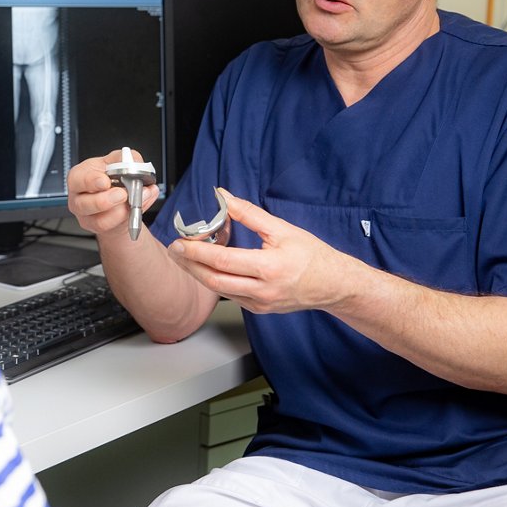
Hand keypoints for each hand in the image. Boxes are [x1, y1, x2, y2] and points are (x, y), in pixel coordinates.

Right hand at [67, 149, 160, 237]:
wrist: (118, 197)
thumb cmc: (113, 177)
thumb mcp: (120, 161)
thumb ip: (128, 158)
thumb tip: (135, 164)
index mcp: (79, 176)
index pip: (78, 179)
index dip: (92, 181)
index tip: (106, 181)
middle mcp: (78, 197)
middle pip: (84, 204)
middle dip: (105, 200)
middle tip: (123, 194)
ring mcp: (85, 215)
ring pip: (98, 220)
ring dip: (120, 212)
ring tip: (134, 202)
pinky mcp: (96, 227)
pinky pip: (111, 227)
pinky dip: (127, 218)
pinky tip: (136, 208)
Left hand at [167, 189, 358, 313]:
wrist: (332, 284)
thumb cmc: (311, 256)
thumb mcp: (282, 229)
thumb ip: (249, 213)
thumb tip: (223, 197)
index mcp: (269, 267)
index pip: (223, 261)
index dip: (197, 252)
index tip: (180, 243)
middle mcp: (263, 290)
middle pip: (214, 280)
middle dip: (189, 265)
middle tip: (174, 251)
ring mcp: (260, 303)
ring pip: (219, 290)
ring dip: (198, 274)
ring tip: (184, 258)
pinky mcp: (259, 309)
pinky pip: (230, 295)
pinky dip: (215, 281)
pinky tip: (207, 268)